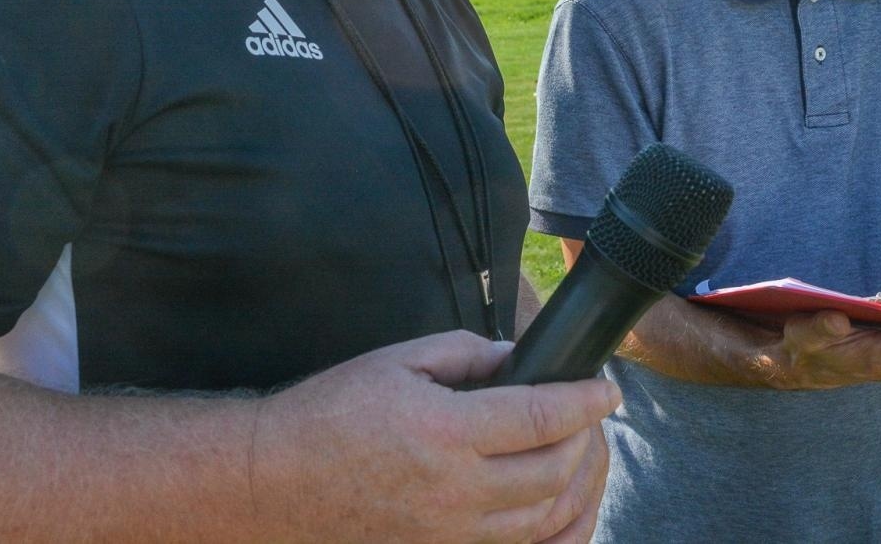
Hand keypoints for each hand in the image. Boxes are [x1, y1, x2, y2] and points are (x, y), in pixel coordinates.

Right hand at [249, 329, 620, 543]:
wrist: (274, 482)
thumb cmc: (330, 413)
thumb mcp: (398, 361)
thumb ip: (467, 355)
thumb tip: (519, 359)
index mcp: (444, 432)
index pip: (540, 416)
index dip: (584, 401)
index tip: (605, 388)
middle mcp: (454, 491)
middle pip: (553, 472)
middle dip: (585, 441)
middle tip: (590, 417)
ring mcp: (449, 534)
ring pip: (543, 520)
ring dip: (576, 486)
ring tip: (580, 456)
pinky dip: (550, 532)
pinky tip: (558, 507)